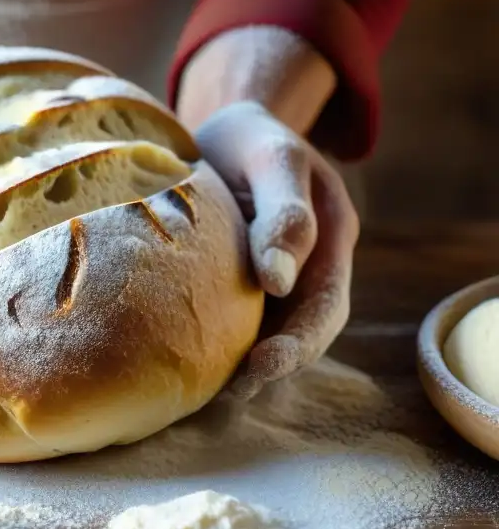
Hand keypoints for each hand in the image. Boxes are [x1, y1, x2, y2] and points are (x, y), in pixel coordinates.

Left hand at [194, 101, 359, 396]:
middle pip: (309, 326)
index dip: (300, 335)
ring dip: (254, 366)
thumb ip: (285, 210)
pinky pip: (247, 325)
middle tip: (241, 387)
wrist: (224, 135)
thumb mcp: (272, 156)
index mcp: (331, 231)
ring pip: (279, 333)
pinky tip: (197, 370)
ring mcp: (285, 277)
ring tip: (218, 393)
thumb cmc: (248, 139)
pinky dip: (228, 350)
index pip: (325, 298)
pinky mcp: (249, 287)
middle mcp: (315, 262)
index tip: (262, 360)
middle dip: (281, 361)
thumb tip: (281, 280)